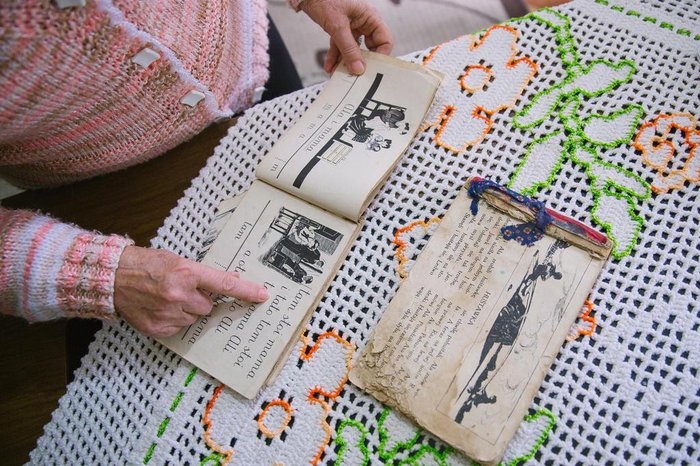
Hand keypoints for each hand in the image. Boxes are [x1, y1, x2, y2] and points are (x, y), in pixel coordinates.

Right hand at [114, 246, 268, 337]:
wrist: (112, 277)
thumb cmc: (145, 264)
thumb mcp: (177, 260)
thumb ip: (202, 273)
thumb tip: (229, 281)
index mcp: (186, 273)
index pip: (223, 284)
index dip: (245, 291)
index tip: (262, 295)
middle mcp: (179, 294)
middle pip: (208, 306)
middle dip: (200, 299)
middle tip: (183, 290)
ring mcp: (168, 313)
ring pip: (194, 318)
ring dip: (187, 310)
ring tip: (166, 298)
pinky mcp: (159, 328)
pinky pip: (179, 328)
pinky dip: (174, 320)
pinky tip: (159, 308)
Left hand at [301, 0, 392, 74]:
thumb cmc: (325, 0)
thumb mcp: (338, 26)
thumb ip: (348, 49)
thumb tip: (358, 68)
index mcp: (370, 17)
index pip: (384, 40)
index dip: (380, 56)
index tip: (371, 69)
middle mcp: (364, 23)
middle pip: (369, 48)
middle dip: (360, 62)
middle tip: (355, 74)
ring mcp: (352, 27)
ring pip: (353, 50)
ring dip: (345, 62)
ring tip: (338, 73)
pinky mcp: (340, 30)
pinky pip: (341, 47)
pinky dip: (335, 57)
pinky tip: (329, 66)